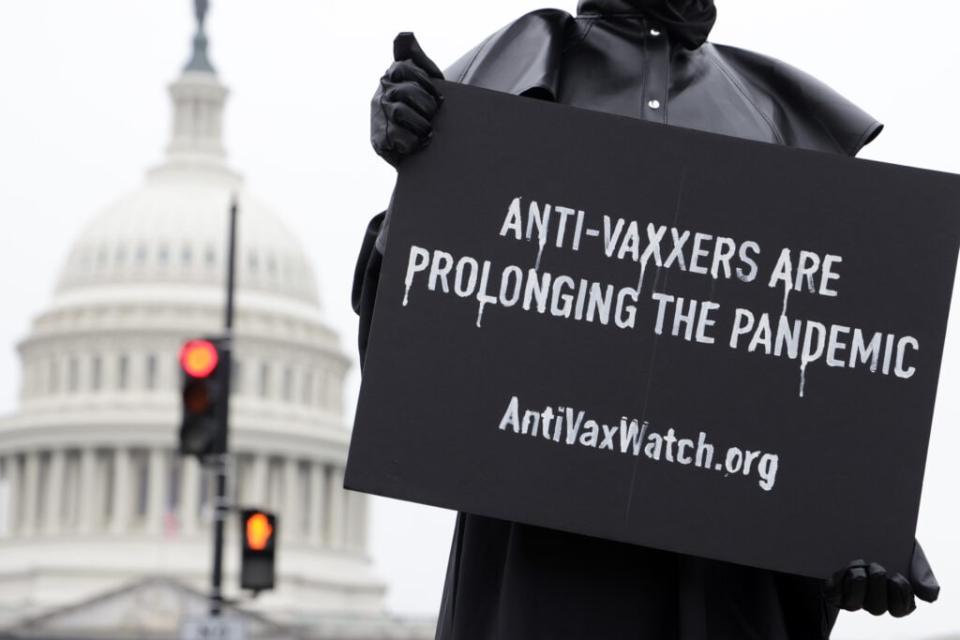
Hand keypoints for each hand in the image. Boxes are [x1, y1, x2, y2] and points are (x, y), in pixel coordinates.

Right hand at [371, 32, 443, 166]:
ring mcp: (378, 117)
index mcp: (391, 78)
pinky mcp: (378, 140)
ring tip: (427, 131)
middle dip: (427, 105)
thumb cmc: (423, 112)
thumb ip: (417, 58)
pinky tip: (418, 143)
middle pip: (407, 91)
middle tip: (433, 115)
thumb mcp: (424, 82)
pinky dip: (413, 142)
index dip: (425, 80)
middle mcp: (381, 94)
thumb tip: (405, 35)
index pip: (404, 67)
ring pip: (401, 112)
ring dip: (421, 124)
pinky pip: (399, 136)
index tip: (436, 94)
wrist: (420, 151)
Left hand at [825, 543, 939, 616]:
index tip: (897, 575)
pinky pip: (834, 594)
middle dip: (877, 587)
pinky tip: (844, 567)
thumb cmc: (889, 542)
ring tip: (860, 566)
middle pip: (876, 608)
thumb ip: (922, 573)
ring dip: (858, 584)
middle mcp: (872, 599)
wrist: (859, 524)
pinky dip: (840, 581)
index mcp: (893, 594)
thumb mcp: (910, 552)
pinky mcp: (832, 588)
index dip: (900, 596)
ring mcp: (851, 595)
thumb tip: (929, 597)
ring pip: (853, 604)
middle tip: (876, 567)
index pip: (899, 609)